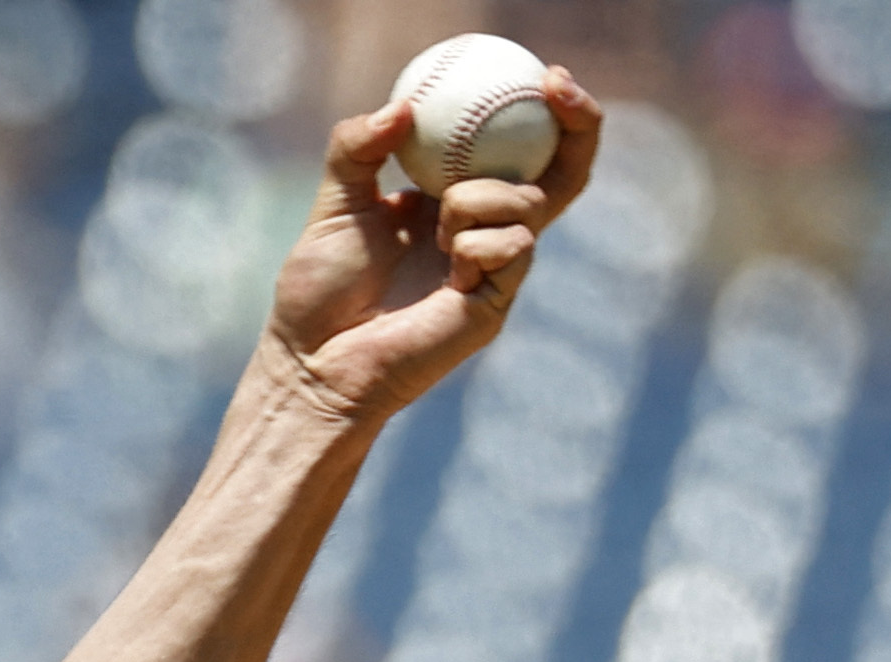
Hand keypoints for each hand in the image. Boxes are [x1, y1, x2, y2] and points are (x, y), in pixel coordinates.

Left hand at [265, 70, 602, 423]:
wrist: (312, 360)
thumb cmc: (320, 291)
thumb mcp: (334, 206)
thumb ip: (356, 151)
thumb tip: (401, 108)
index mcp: (455, 201)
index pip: (519, 150)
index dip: (546, 109)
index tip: (543, 72)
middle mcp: (485, 230)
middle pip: (562, 171)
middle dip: (578, 123)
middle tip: (554, 85)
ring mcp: (496, 266)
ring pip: (527, 204)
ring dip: (480, 198)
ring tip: (435, 229)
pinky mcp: (497, 301)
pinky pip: (514, 246)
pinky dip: (479, 241)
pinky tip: (448, 264)